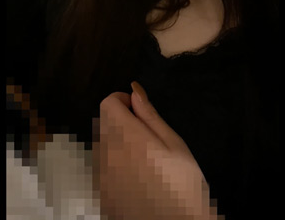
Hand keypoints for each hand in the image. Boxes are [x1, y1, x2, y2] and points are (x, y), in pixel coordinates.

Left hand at [93, 81, 223, 219]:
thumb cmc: (183, 184)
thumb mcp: (175, 144)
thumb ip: (150, 116)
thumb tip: (134, 91)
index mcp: (126, 136)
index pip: (107, 103)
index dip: (124, 102)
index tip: (141, 114)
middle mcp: (106, 153)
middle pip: (104, 124)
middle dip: (121, 123)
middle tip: (149, 141)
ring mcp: (101, 176)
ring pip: (102, 146)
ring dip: (117, 145)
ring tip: (145, 164)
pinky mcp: (101, 194)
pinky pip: (102, 170)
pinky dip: (115, 168)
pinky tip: (137, 181)